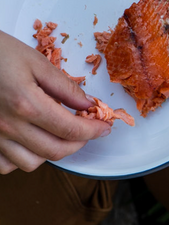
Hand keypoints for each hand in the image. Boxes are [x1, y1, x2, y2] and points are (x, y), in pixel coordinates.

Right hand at [0, 30, 111, 174]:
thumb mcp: (33, 60)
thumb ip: (64, 86)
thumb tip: (87, 105)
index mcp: (27, 104)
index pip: (72, 130)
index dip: (93, 130)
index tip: (103, 127)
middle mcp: (10, 125)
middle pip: (56, 151)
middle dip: (78, 144)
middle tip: (86, 131)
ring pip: (32, 163)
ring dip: (51, 153)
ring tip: (56, 136)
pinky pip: (6, 165)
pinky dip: (20, 159)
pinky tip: (28, 144)